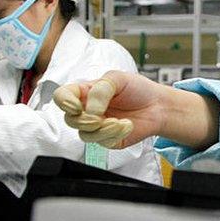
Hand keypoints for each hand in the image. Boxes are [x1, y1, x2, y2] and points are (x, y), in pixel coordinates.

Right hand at [54, 71, 170, 147]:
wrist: (158, 106)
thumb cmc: (137, 89)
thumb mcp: (118, 78)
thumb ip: (101, 90)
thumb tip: (90, 109)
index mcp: (85, 92)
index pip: (61, 97)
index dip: (63, 102)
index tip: (77, 106)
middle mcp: (87, 110)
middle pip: (70, 120)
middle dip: (85, 120)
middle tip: (100, 116)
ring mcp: (96, 127)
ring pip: (85, 134)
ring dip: (103, 129)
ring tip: (119, 121)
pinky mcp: (107, 139)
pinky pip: (103, 142)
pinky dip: (116, 133)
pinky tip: (127, 125)